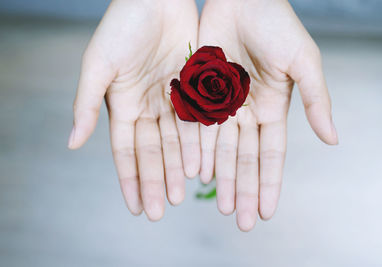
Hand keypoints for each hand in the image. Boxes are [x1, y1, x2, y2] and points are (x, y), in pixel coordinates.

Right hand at [68, 0, 199, 220]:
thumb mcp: (98, 64)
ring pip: (176, 144)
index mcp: (122, 105)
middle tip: (160, 211)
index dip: (130, 180)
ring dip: (177, 169)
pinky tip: (200, 167)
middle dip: (155, 181)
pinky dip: (197, 146)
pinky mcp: (194, 90)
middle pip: (152, 153)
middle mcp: (148, 108)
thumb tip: (72, 143)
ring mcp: (171, 101)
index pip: (125, 152)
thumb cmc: (122, 27)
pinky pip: (197, 124)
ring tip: (181, 195)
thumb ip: (87, 104)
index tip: (135, 207)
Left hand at [198, 0, 337, 230]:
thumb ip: (317, 101)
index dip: (270, 183)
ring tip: (221, 206)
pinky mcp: (201, 94)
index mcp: (273, 107)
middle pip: (246, 159)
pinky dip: (199, 152)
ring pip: (222, 150)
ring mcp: (223, 105)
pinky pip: (199, 129)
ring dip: (222, 178)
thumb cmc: (277, 25)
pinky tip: (198, 175)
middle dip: (245, 189)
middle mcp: (247, 112)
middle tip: (242, 221)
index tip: (268, 211)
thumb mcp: (304, 62)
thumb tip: (333, 140)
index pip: (272, 154)